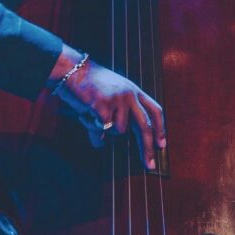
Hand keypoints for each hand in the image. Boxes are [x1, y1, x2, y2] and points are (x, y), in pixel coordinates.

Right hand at [49, 50, 165, 169]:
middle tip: (149, 164)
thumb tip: (100, 142)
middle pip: (145, 126)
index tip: (162, 145)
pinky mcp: (104, 105)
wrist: (72, 69)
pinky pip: (102, 128)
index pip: (155, 110)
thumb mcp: (108, 96)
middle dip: (148, 148)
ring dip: (105, 129)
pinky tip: (86, 114)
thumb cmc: (88, 84)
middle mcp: (129, 94)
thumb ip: (111, 118)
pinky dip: (92, 125)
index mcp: (134, 91)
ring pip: (119, 130)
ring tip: (93, 115)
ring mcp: (118, 99)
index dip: (160, 129)